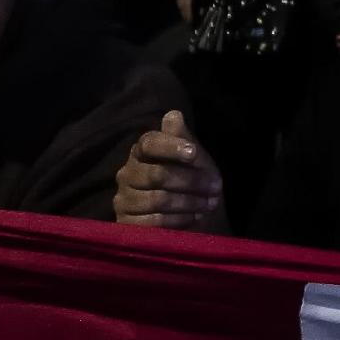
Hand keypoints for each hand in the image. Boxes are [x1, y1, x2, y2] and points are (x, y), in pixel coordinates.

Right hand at [112, 110, 224, 230]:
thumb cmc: (191, 179)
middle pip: (158, 175)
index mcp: (141, 152)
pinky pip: (153, 222)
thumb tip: (174, 116)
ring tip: (209, 204)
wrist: (191, 215)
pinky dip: (179, 220)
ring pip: (158, 200)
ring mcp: (123, 200)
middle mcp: (127, 174)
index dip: (171, 146)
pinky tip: (194, 218)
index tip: (193, 153)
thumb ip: (183, 138)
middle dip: (192, 181)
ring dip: (189, 202)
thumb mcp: (193, 158)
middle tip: (216, 187)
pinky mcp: (126, 224)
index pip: (149, 143)